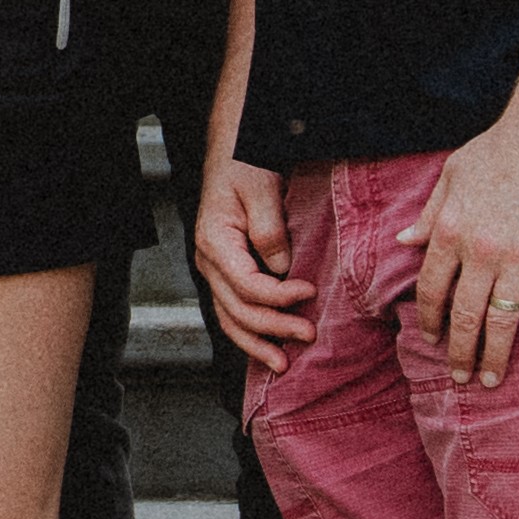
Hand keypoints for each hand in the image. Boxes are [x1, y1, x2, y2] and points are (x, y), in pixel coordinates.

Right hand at [196, 149, 315, 371]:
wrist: (231, 153)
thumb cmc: (244, 165)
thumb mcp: (261, 188)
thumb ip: (270, 230)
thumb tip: (283, 269)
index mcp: (214, 241)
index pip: (246, 285)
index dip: (279, 296)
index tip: (310, 292)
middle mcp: (208, 261)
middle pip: (237, 309)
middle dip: (274, 328)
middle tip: (308, 334)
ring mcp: (213, 270)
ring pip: (229, 318)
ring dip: (257, 344)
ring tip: (283, 365)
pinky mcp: (225, 273)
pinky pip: (233, 310)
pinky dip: (250, 333)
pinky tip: (267, 349)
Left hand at [405, 111, 518, 386]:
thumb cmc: (495, 151)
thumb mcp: (449, 177)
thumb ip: (428, 215)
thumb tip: (403, 243)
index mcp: (449, 231)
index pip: (431, 288)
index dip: (429, 319)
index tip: (432, 339)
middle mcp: (479, 250)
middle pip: (463, 315)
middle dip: (459, 351)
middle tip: (459, 376)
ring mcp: (516, 258)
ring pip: (500, 320)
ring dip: (493, 356)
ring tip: (489, 380)